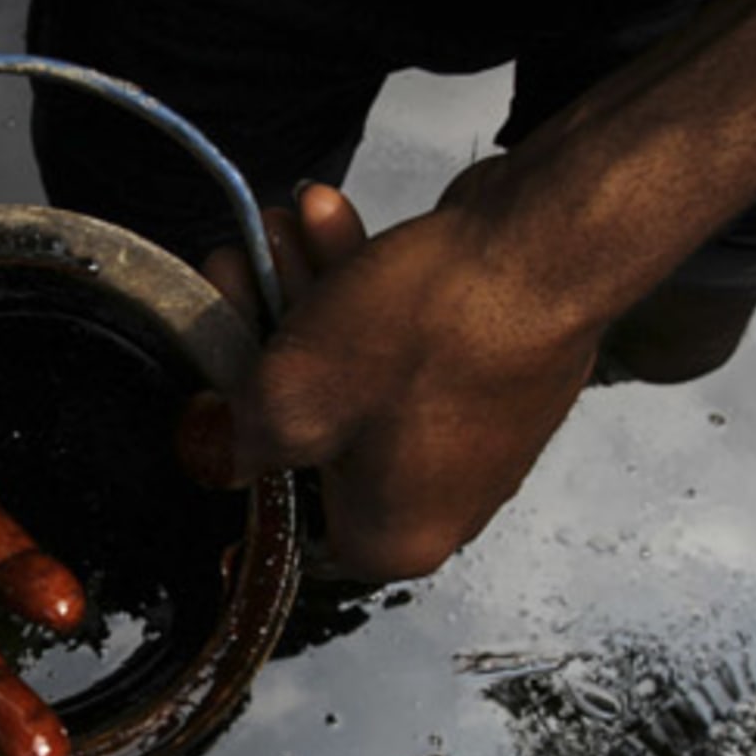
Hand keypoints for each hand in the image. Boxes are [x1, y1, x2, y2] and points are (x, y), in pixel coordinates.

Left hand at [187, 175, 600, 580]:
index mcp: (393, 536)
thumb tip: (209, 454)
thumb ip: (234, 438)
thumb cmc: (427, 335)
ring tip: (275, 230)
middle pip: (316, 429)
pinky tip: (328, 219)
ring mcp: (472, 433)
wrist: (546, 246)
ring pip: (356, 370)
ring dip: (308, 295)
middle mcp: (441, 500)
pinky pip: (404, 340)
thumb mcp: (288, 397)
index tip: (210, 392)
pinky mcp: (490, 371)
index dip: (241, 453)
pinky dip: (364, 286)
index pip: (288, 520)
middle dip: (267, 337)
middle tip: (236, 272)